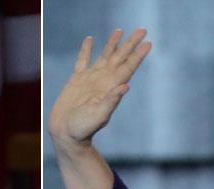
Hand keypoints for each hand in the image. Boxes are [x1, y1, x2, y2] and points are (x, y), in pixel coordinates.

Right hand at [48, 28, 151, 151]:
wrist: (66, 134)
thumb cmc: (83, 129)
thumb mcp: (99, 116)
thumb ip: (111, 101)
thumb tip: (126, 86)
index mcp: (111, 87)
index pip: (128, 67)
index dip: (138, 55)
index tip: (148, 43)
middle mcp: (103, 81)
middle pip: (120, 57)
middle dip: (130, 44)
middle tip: (142, 30)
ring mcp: (90, 79)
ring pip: (104, 56)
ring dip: (112, 43)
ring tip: (120, 30)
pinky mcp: (76, 80)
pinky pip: (82, 60)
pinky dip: (86, 49)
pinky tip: (90, 39)